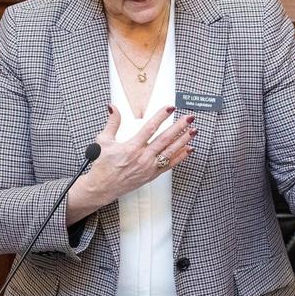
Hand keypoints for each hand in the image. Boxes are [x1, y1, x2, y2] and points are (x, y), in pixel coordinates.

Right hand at [67, 105, 194, 222]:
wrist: (101, 188)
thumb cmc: (102, 166)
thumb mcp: (103, 141)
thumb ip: (112, 123)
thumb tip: (113, 108)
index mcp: (131, 147)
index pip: (149, 128)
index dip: (161, 117)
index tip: (170, 108)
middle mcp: (142, 158)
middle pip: (165, 139)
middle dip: (178, 127)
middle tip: (188, 118)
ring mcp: (148, 167)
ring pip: (170, 152)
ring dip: (183, 140)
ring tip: (193, 130)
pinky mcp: (151, 175)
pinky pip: (170, 165)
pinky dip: (180, 157)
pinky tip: (188, 149)